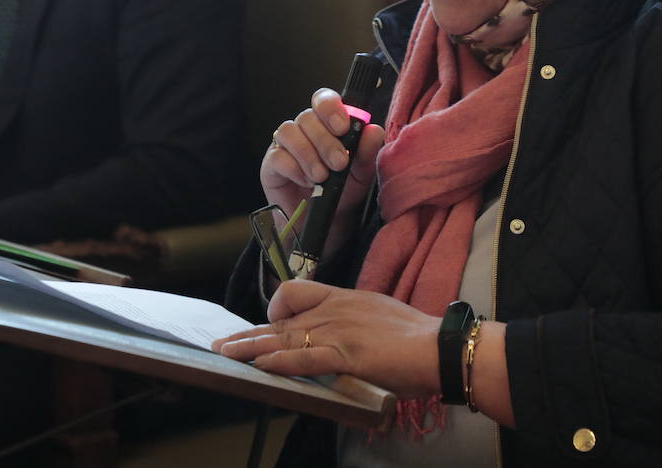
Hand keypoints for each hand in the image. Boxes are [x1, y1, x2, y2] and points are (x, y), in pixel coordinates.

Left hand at [212, 280, 439, 399]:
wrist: (438, 346)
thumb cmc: (414, 334)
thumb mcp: (376, 313)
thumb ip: (351, 321)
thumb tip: (335, 337)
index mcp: (343, 297)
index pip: (297, 293)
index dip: (275, 309)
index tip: (265, 324)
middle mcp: (335, 310)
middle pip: (281, 319)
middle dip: (249, 333)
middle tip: (223, 343)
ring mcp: (338, 331)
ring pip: (285, 338)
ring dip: (251, 347)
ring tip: (226, 354)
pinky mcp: (345, 355)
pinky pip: (304, 358)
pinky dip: (279, 363)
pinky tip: (261, 367)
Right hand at [263, 88, 383, 237]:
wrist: (327, 221)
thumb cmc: (344, 190)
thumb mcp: (362, 173)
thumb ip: (367, 151)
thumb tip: (373, 130)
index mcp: (327, 124)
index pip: (323, 100)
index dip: (330, 108)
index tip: (343, 127)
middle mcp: (304, 129)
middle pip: (307, 117)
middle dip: (325, 140)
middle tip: (339, 163)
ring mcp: (285, 145)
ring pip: (289, 131)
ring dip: (309, 154)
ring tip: (322, 176)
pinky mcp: (271, 165)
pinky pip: (277, 156)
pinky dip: (294, 168)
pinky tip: (307, 181)